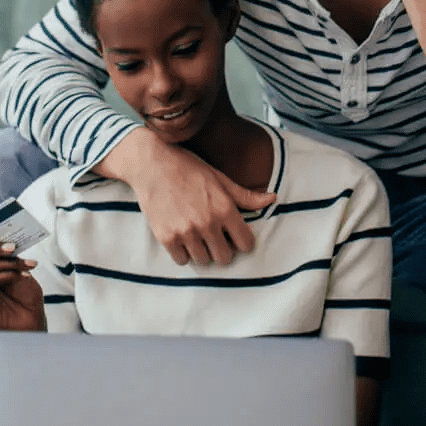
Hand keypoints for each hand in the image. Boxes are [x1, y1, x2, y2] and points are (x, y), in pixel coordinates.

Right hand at [120, 135, 275, 266]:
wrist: (153, 164)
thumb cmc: (189, 168)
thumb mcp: (220, 178)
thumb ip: (245, 195)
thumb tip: (272, 199)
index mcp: (224, 208)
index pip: (246, 243)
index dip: (243, 241)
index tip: (236, 237)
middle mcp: (207, 223)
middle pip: (225, 258)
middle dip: (224, 249)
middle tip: (216, 237)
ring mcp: (186, 232)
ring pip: (204, 261)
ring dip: (204, 251)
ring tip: (198, 235)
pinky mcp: (167, 238)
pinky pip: (183, 260)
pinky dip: (184, 252)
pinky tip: (183, 236)